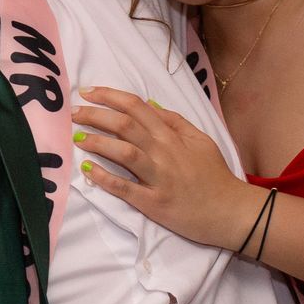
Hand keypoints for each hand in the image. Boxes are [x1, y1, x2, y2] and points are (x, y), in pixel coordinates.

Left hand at [73, 87, 262, 248]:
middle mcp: (164, 152)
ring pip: (124, 152)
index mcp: (172, 135)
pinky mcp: (154, 203)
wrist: (231, 211)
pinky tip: (87, 172)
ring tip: (77, 138)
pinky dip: (104, 179)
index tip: (87, 92)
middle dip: (95, 115)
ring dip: (97, 143)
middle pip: (125, 125)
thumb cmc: (214, 175)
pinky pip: (125, 188)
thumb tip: (150, 104)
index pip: (136, 107)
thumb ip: (175, 121)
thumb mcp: (200, 140)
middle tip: (73, 112)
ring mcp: (158, 177)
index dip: (109, 96)